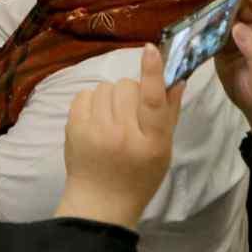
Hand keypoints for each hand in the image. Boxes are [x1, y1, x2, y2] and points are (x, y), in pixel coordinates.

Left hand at [54, 44, 184, 230]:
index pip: (152, 101)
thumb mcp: (163, 151)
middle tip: (131, 113)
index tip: (150, 49)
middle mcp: (124, 135)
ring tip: (113, 118)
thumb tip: (177, 79)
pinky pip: (85, 94)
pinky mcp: (74, 128)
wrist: (101, 202)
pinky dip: (92, 101)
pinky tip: (97, 119)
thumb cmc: (139, 176)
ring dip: (111, 96)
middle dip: (131, 93)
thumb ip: (170, 114)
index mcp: (152, 142)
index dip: (153, 72)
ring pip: (106, 87)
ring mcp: (96, 131)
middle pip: (127, 87)